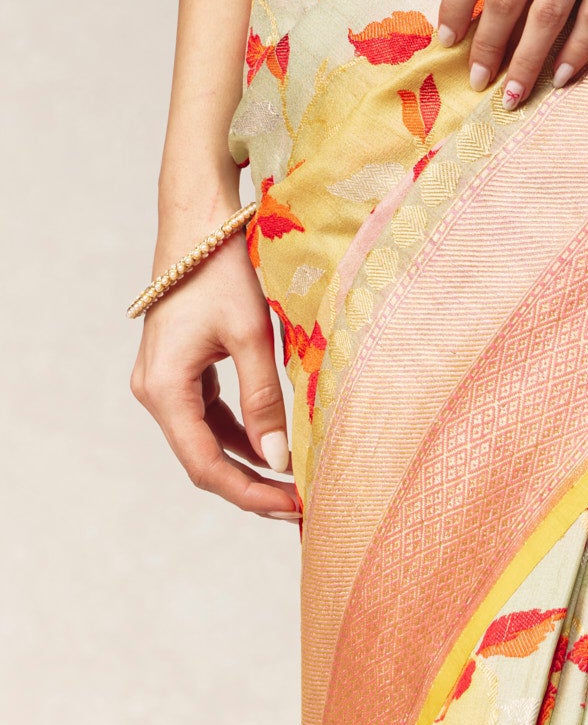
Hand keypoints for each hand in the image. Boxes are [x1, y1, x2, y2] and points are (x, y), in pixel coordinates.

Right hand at [130, 217, 300, 521]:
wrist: (199, 218)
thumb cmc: (224, 269)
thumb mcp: (250, 335)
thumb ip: (263, 400)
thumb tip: (278, 462)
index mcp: (163, 389)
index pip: (206, 465)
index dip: (250, 493)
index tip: (292, 507)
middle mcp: (153, 391)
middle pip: (202, 457)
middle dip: (250, 483)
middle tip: (297, 504)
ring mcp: (162, 379)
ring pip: (204, 438)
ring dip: (245, 460)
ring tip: (291, 479)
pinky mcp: (177, 366)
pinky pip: (206, 413)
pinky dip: (236, 431)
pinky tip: (270, 441)